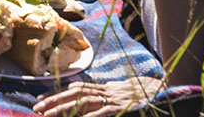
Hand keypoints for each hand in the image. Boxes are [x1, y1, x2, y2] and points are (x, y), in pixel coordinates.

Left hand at [33, 76, 163, 116]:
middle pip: (74, 93)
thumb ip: (105, 97)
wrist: (167, 90)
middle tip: (36, 108)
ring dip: (64, 108)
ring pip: (84, 101)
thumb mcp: (122, 94)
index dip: (57, 92)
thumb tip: (87, 104)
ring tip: (48, 115)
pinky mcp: (124, 107)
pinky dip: (91, 116)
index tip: (40, 98)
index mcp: (105, 88)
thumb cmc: (145, 95)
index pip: (75, 88)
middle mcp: (107, 91)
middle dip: (53, 100)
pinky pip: (105, 111)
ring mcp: (115, 98)